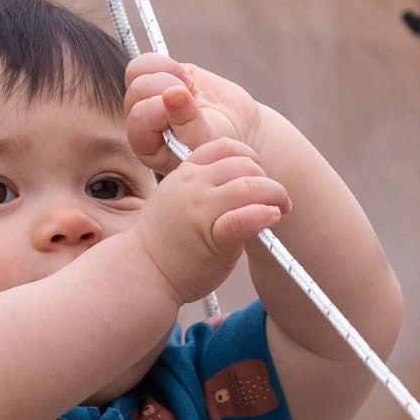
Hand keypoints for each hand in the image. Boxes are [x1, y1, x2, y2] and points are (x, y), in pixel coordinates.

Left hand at [125, 54, 261, 174]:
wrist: (234, 125)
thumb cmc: (218, 142)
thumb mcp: (207, 142)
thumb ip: (189, 125)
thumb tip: (171, 93)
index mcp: (146, 145)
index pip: (139, 118)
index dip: (163, 110)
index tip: (190, 114)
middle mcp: (140, 121)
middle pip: (137, 90)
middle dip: (169, 89)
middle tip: (192, 99)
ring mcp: (145, 97)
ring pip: (136, 72)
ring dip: (168, 76)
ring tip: (190, 89)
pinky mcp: (155, 76)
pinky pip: (145, 62)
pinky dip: (167, 65)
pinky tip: (186, 80)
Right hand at [131, 136, 289, 304]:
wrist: (140, 273)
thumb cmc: (160, 244)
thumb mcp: (175, 202)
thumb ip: (204, 191)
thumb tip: (241, 191)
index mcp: (185, 174)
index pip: (225, 146)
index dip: (248, 157)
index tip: (256, 175)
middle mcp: (194, 185)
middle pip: (244, 164)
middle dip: (266, 180)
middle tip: (275, 199)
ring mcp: (203, 209)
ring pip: (252, 185)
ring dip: (275, 194)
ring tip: (280, 209)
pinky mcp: (214, 236)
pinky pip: (247, 216)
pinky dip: (265, 213)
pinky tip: (272, 217)